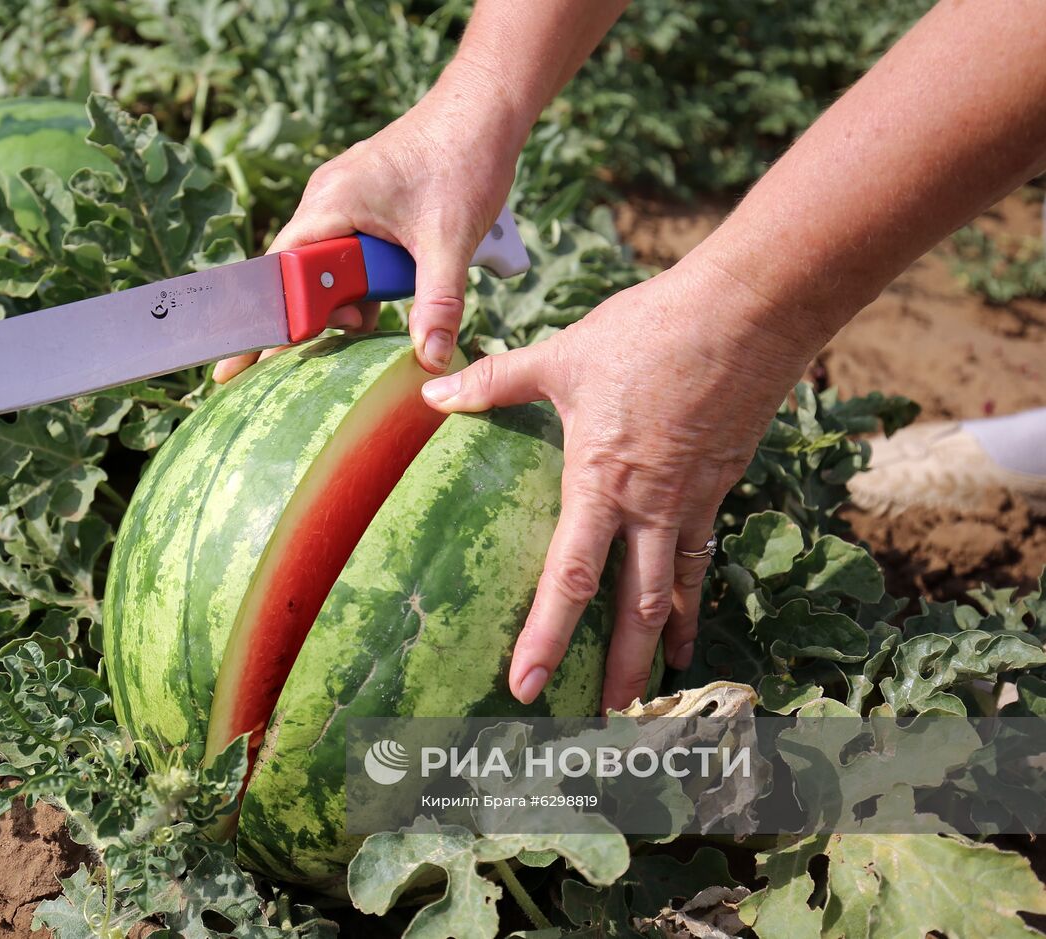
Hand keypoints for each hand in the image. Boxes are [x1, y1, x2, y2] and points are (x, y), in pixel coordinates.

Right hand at [213, 74, 528, 382]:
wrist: (484, 111)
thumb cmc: (463, 160)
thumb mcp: (451, 242)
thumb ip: (437, 304)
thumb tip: (431, 358)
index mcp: (331, 204)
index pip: (281, 273)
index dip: (270, 322)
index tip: (249, 363)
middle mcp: (325, 198)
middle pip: (301, 274)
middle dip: (321, 312)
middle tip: (354, 329)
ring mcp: (341, 198)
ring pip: (327, 265)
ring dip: (349, 295)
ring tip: (376, 312)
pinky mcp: (361, 202)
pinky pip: (347, 251)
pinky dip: (364, 277)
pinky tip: (388, 291)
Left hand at [420, 259, 821, 711]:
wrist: (745, 313)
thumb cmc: (649, 332)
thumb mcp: (563, 355)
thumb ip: (497, 381)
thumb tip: (432, 390)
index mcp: (601, 482)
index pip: (569, 578)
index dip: (545, 636)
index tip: (525, 685)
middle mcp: (648, 507)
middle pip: (633, 608)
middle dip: (618, 668)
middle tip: (604, 719)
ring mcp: (690, 501)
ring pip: (674, 593)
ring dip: (660, 646)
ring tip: (649, 691)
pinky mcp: (718, 486)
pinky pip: (701, 557)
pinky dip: (692, 597)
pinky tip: (688, 623)